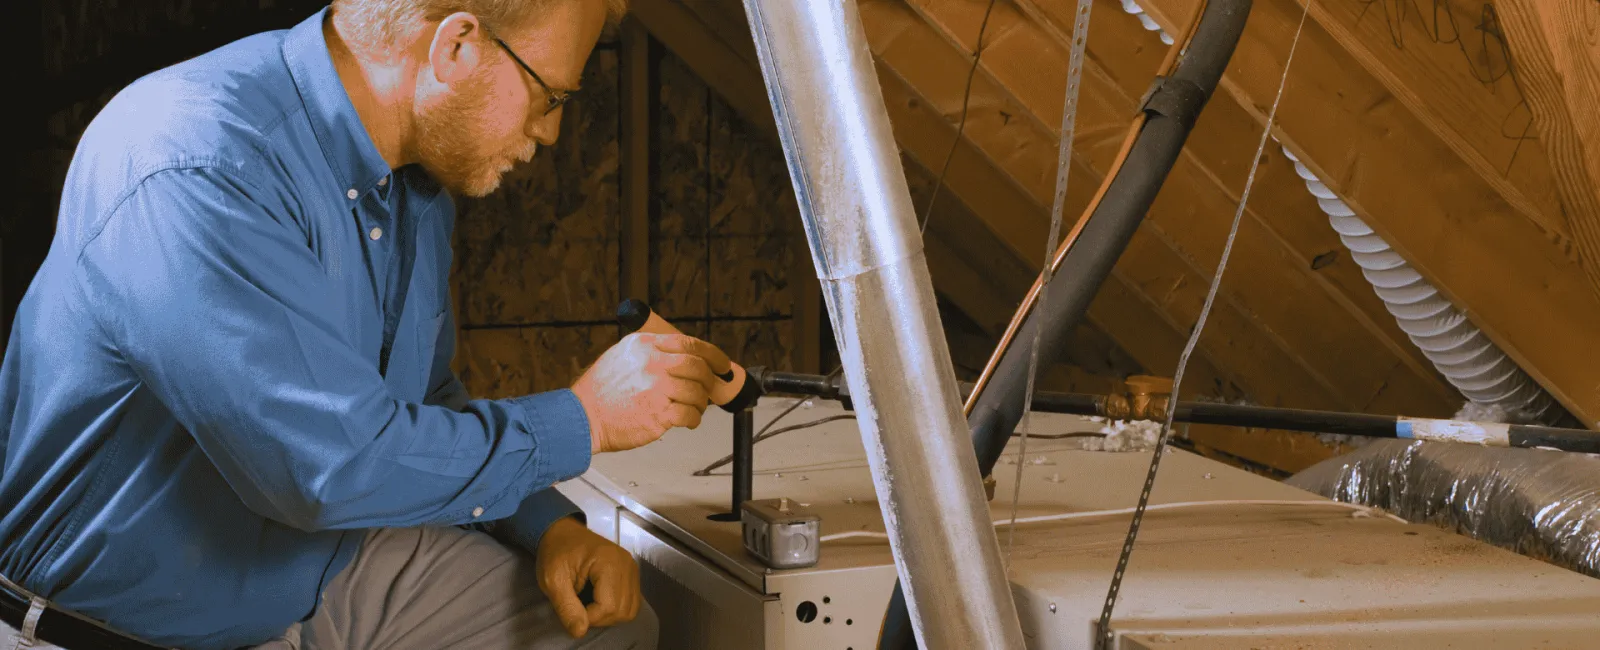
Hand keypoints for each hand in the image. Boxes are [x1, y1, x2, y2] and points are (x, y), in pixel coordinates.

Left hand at [537, 516, 640, 637]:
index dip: (589, 617)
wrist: (563, 533)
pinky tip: (599, 600)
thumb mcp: (552, 580)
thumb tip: (580, 632)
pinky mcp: (632, 574)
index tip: (572, 608)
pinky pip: (632, 602)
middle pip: (623, 610)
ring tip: (589, 605)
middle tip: (580, 608)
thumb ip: (566, 607)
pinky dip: (617, 608)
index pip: (609, 606)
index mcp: (609, 562)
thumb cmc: (556, 552)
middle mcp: (626, 565)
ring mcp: (632, 569)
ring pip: (630, 610)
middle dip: (599, 618)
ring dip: (609, 615)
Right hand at [572, 332, 731, 453]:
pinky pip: (690, 415)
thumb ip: (653, 352)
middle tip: (712, 387)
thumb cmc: (601, 391)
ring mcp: (656, 389)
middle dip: (710, 379)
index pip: (689, 343)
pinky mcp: (659, 414)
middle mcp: (652, 363)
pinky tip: (687, 420)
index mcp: (644, 345)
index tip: (722, 364)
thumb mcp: (623, 356)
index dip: (713, 354)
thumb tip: (688, 359)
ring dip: (700, 403)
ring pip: (697, 392)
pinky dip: (693, 419)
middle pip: (697, 367)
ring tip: (692, 408)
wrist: (582, 417)